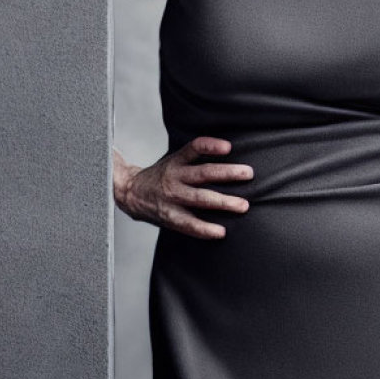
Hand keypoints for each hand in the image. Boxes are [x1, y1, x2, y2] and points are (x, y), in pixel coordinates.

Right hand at [113, 138, 251, 239]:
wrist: (130, 194)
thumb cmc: (162, 176)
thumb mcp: (175, 160)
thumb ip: (197, 158)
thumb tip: (232, 153)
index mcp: (176, 161)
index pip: (194, 148)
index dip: (210, 146)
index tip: (228, 147)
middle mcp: (174, 177)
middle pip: (203, 173)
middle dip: (228, 174)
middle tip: (249, 174)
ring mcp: (172, 198)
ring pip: (200, 198)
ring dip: (223, 202)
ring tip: (243, 205)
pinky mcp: (170, 216)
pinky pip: (189, 224)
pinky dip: (205, 229)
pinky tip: (220, 232)